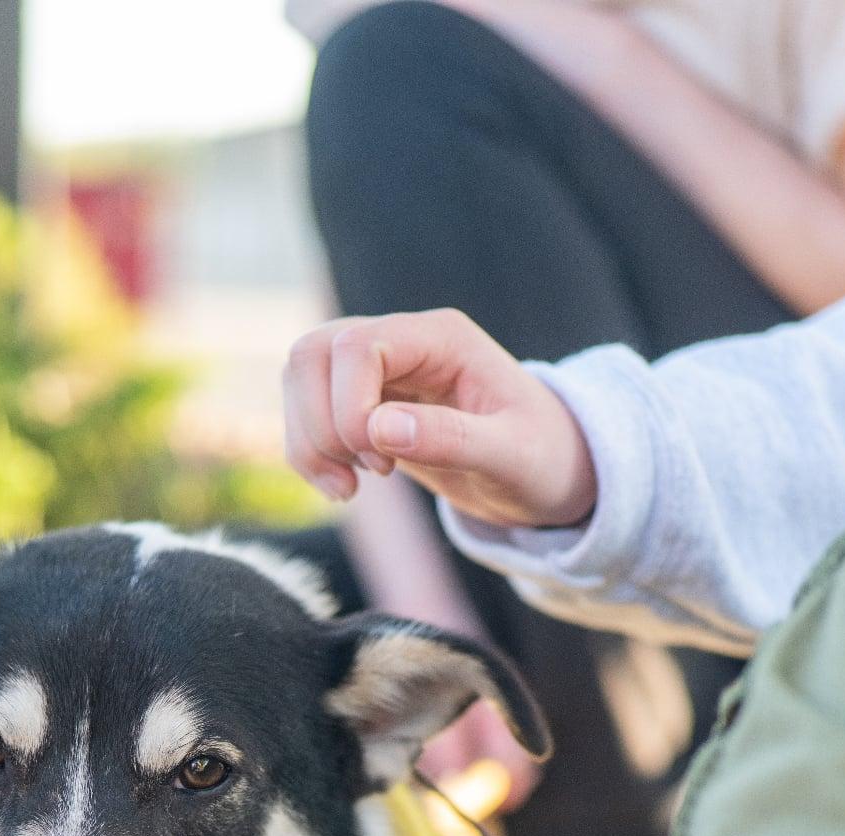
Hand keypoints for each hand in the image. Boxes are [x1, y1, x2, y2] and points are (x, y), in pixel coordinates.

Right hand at [283, 308, 596, 528]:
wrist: (544, 472)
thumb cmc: (541, 458)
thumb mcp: (512, 456)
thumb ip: (452, 438)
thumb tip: (378, 429)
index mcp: (442, 338)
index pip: (357, 346)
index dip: (349, 408)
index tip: (382, 464)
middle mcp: (403, 340)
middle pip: (313, 353)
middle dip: (319, 426)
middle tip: (362, 478)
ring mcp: (377, 368)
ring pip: (300, 379)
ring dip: (308, 442)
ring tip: (350, 488)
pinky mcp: (361, 401)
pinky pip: (306, 413)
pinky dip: (309, 454)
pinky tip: (346, 487)